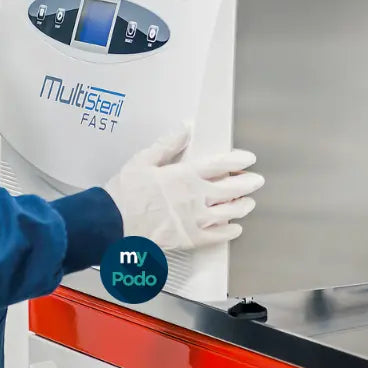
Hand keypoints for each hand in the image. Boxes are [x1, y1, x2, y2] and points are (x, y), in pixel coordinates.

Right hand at [104, 126, 263, 250]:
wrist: (111, 224)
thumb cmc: (124, 193)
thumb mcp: (143, 160)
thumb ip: (168, 144)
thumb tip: (185, 128)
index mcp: (184, 176)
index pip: (220, 165)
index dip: (238, 161)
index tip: (248, 159)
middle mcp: (194, 198)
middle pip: (231, 190)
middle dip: (248, 184)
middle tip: (256, 180)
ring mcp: (193, 220)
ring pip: (228, 213)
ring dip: (242, 207)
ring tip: (248, 203)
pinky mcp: (188, 239)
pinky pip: (216, 237)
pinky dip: (229, 232)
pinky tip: (235, 228)